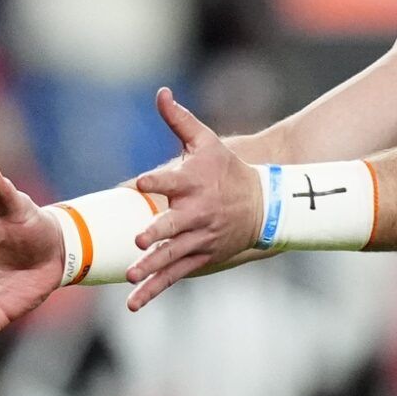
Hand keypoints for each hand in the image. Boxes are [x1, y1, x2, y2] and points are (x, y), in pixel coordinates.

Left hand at [126, 88, 265, 310]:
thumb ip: (179, 120)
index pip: (171, 181)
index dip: (155, 181)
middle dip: (159, 232)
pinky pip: (174, 275)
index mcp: (193, 182)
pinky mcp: (200, 257)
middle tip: (142, 239)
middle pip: (174, 224)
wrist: (264, 205)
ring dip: (152, 267)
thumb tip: (161, 92)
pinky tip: (133, 303)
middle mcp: (196, 212)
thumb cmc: (227, 169)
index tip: (140, 182)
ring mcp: (199, 238)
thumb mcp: (206, 142)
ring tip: (132, 275)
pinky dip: (154, 290)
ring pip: (172, 255)